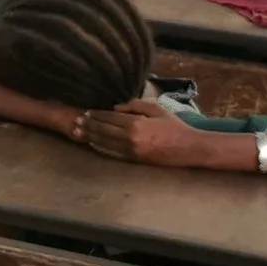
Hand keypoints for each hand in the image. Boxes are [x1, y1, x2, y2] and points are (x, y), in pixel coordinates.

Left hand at [79, 100, 193, 165]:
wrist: (189, 148)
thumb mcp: (157, 109)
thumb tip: (115, 107)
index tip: (86, 112)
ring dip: (90, 136)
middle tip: (77, 121)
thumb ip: (135, 105)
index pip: (109, 117)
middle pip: (102, 130)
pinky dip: (100, 147)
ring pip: (104, 142)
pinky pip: (112, 153)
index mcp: (135, 123)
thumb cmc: (174, 126)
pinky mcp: (134, 160)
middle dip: (88, 125)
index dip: (96, 114)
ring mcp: (131, 150)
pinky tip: (93, 143)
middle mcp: (130, 137)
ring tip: (79, 132)